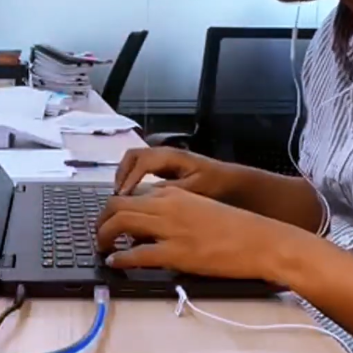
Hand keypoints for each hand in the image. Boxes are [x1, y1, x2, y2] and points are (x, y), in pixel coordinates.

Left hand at [97, 187, 298, 280]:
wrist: (261, 240)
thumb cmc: (233, 227)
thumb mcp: (197, 207)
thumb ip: (170, 210)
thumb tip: (144, 228)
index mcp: (173, 192)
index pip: (130, 194)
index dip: (114, 209)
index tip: (109, 221)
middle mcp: (166, 204)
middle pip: (117, 204)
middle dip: (101, 220)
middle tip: (98, 235)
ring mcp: (170, 228)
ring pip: (121, 222)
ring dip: (104, 235)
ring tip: (102, 247)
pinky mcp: (176, 253)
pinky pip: (137, 253)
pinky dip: (120, 257)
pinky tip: (115, 262)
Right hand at [114, 146, 233, 198]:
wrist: (235, 183)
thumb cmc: (218, 185)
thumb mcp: (197, 188)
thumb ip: (171, 190)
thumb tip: (145, 195)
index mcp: (171, 156)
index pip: (140, 161)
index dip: (129, 178)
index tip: (123, 197)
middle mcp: (163, 154)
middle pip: (132, 156)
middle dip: (121, 174)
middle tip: (117, 196)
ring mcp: (163, 160)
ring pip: (135, 162)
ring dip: (125, 177)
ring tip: (122, 198)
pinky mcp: (165, 169)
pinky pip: (141, 169)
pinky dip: (132, 180)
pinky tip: (134, 198)